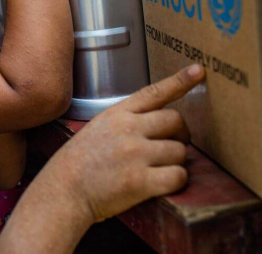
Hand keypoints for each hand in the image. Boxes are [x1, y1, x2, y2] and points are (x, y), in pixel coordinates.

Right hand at [48, 64, 204, 223]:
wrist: (63, 191)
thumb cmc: (81, 161)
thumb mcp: (99, 127)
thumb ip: (126, 120)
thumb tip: (161, 121)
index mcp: (117, 114)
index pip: (154, 92)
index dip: (179, 80)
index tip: (198, 70)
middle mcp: (128, 129)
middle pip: (175, 120)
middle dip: (180, 134)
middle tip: (172, 145)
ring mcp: (135, 155)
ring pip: (180, 151)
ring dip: (175, 162)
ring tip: (156, 169)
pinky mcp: (141, 182)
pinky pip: (178, 176)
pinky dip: (175, 181)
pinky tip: (160, 184)